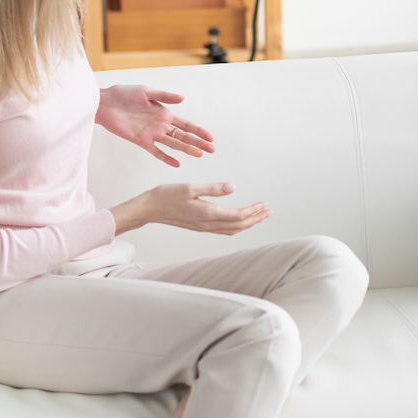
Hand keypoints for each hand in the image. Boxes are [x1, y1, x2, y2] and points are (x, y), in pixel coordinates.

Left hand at [96, 84, 214, 167]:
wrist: (105, 104)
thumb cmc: (123, 94)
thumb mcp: (146, 91)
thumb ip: (164, 96)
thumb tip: (183, 99)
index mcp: (164, 113)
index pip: (185, 124)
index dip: (198, 131)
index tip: (210, 138)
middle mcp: (161, 125)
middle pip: (183, 136)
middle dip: (198, 143)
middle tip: (211, 150)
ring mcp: (152, 134)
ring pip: (173, 144)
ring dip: (186, 149)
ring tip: (199, 155)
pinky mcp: (141, 141)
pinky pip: (156, 151)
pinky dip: (166, 158)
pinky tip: (176, 164)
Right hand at [111, 182, 269, 235]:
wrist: (149, 208)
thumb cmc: (167, 195)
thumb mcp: (190, 187)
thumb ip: (212, 188)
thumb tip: (232, 188)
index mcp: (208, 213)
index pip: (238, 216)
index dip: (254, 211)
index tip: (265, 205)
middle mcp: (207, 224)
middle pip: (238, 225)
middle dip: (255, 219)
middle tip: (268, 211)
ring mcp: (203, 227)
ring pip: (232, 230)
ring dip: (247, 223)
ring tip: (259, 216)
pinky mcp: (199, 226)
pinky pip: (223, 230)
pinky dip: (236, 226)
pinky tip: (239, 221)